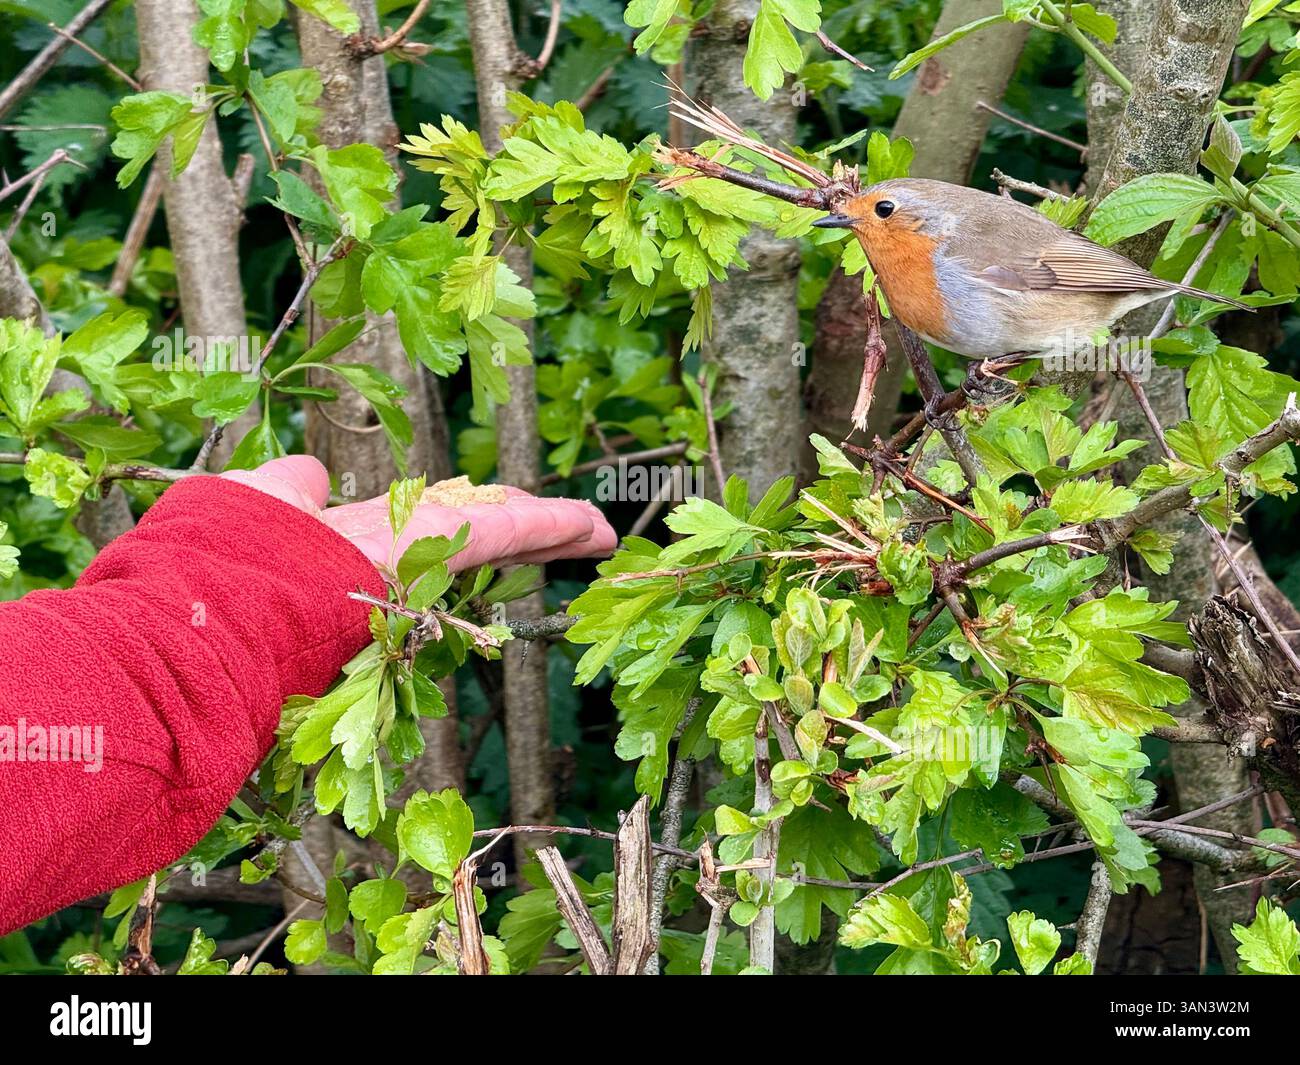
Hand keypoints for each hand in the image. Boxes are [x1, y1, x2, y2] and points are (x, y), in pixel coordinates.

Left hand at [222, 456, 616, 571]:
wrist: (215, 607)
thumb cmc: (228, 561)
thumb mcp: (258, 505)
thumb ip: (290, 491)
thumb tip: (313, 473)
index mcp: (355, 540)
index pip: (427, 526)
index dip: (464, 522)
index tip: (497, 521)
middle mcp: (394, 552)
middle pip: (475, 531)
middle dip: (527, 532)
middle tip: (578, 532)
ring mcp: (415, 552)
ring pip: (496, 529)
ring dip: (549, 529)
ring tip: (597, 532)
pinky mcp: (432, 546)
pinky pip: (499, 529)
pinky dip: (547, 526)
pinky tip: (592, 528)